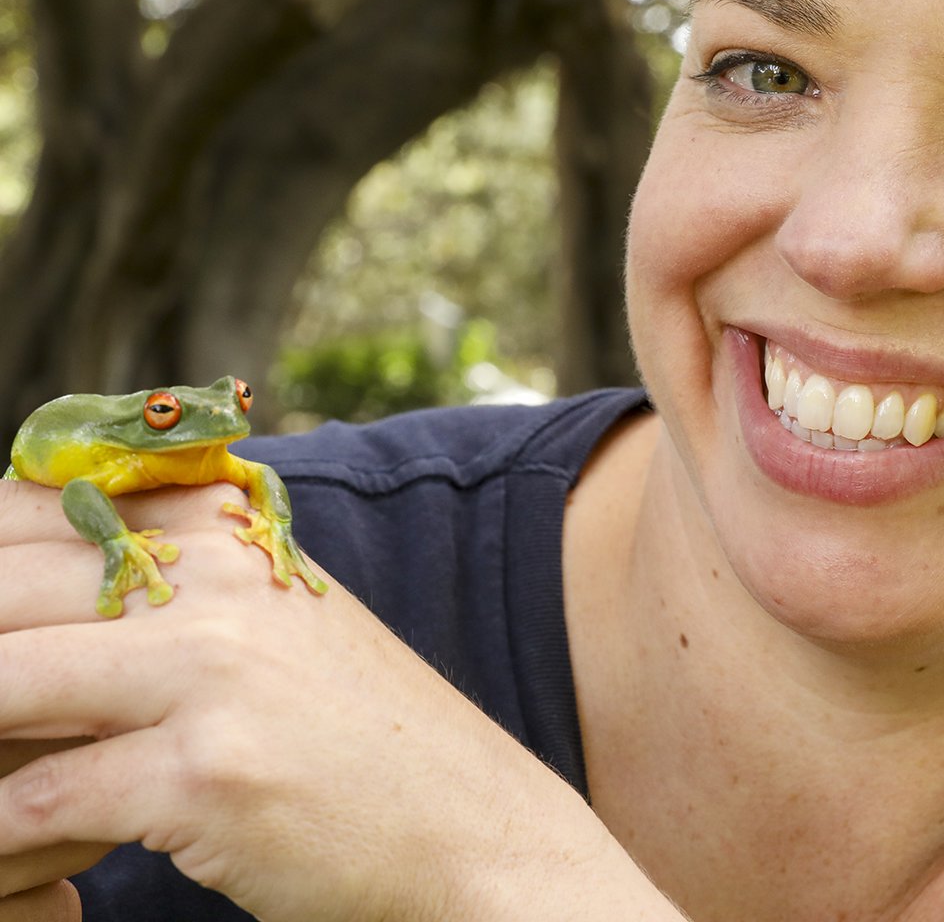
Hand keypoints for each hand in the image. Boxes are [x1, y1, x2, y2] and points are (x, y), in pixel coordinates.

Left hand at [0, 481, 683, 921]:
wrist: (461, 815)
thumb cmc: (346, 721)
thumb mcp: (265, 616)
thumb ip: (164, 582)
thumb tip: (19, 607)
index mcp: (221, 525)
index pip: (31, 510)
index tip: (5, 636)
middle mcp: (212, 577)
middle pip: (0, 592)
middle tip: (0, 724)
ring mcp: (211, 670)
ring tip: (1, 787)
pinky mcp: (205, 774)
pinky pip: (30, 809)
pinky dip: (0, 849)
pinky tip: (32, 870)